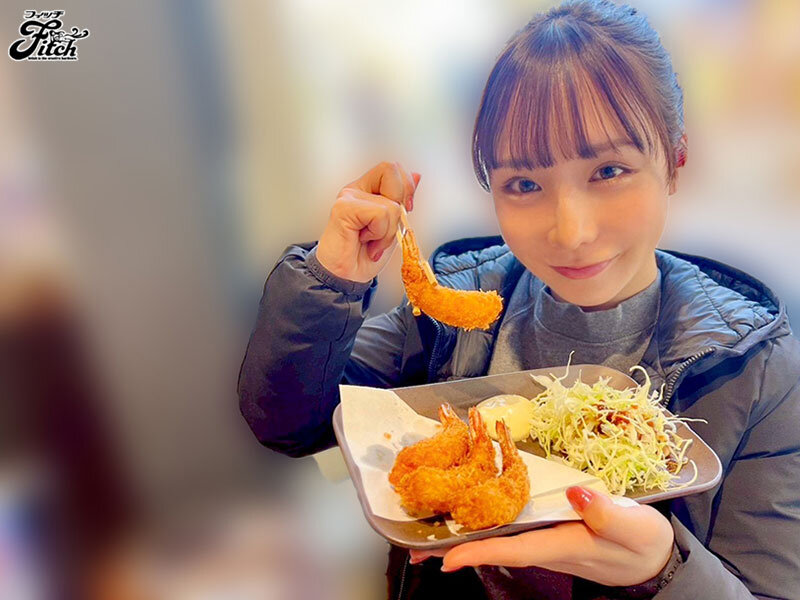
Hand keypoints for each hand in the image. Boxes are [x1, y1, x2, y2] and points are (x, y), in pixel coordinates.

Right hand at [316, 162, 420, 282]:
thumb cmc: (365, 255)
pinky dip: (379, 234)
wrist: (347, 277)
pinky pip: (379, 215)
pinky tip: (365, 241)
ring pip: (390, 204)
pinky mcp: (343, 208)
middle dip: (399, 202)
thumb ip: (402, 200)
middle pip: (390, 169)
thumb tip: (417, 176)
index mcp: (368, 190)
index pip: (393, 168)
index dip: (406, 186)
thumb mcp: (393, 226)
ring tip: (373, 242)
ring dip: (388, 231)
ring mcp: (348, 197)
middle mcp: (357, 190)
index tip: (406, 208)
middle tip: (388, 225)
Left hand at [410, 486, 674, 586]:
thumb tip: (575, 493)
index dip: (479, 553)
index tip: (445, 558)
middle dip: (455, 547)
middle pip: (494, 547)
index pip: (514, 550)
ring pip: (499, 539)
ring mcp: (545, 541)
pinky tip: (471, 512)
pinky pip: (511, 529)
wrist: (654, 558)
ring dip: (464, 536)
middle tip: (415, 546)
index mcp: (563, 546)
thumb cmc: (644, 544)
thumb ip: (607, 513)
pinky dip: (486, 523)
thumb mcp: (634, 527)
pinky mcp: (549, 532)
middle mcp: (546, 547)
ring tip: (429, 531)